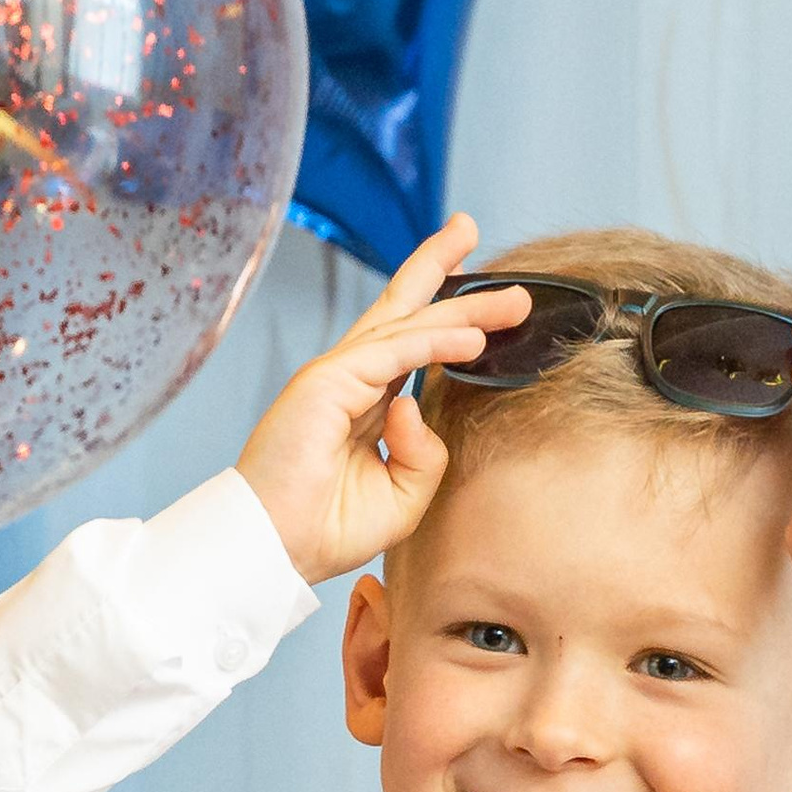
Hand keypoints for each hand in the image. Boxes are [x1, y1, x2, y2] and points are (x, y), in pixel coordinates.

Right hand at [238, 215, 529, 585]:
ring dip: (464, 307)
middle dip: (448, 274)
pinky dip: (436, 342)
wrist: (277, 549)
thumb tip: (418, 405)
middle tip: (484, 242)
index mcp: (364, 401)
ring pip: (409, 325)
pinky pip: (395, 352)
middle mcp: (350, 378)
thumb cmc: (325, 529)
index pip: (410, 342)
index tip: (484, 294)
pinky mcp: (327, 383)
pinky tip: (473, 339)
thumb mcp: (402, 496)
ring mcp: (337, 376)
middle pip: (405, 310)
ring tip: (514, 301)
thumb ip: (424, 453)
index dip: (445, 312)